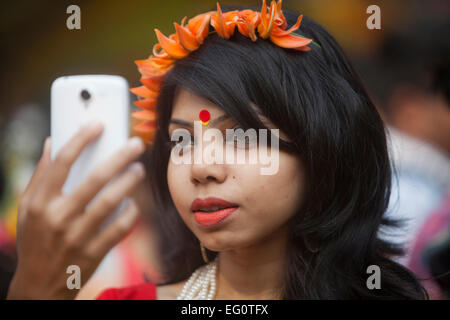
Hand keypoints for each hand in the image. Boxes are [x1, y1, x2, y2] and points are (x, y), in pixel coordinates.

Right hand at [7, 121, 146, 298]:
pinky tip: (134, 204)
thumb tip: (52, 141)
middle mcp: (58, 218)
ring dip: (129, 183)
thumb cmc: (35, 240)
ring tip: (140, 169)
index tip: (99, 124)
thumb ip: (40, 175)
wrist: (38, 286)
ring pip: (110, 203)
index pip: (62, 162)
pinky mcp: (93, 253)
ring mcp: (76, 237)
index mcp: (40, 203)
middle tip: (137, 144)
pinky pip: (118, 229)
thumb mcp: (27, 209)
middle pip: (94, 179)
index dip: (81, 139)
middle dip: (119, 157)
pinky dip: (129, 215)